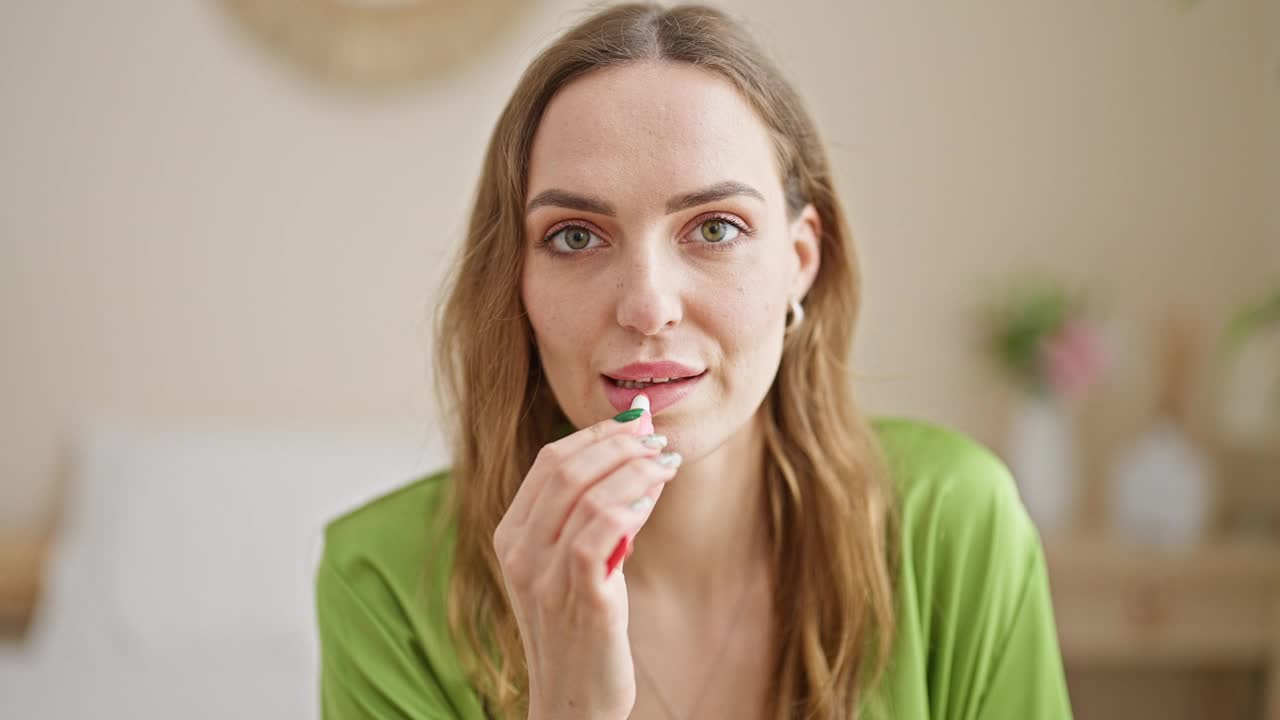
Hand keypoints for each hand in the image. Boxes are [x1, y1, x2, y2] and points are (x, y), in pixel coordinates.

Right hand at [493, 410, 677, 719]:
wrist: (574, 701)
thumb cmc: (581, 628)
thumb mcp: (573, 564)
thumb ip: (593, 512)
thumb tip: (639, 448)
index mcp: (510, 536)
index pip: (548, 462)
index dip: (596, 435)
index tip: (636, 425)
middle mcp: (520, 553)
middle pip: (566, 469)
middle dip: (620, 444)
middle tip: (658, 441)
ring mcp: (545, 578)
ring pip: (589, 495)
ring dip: (636, 470)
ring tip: (666, 464)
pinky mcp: (581, 600)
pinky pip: (601, 534)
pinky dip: (630, 507)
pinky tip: (651, 502)